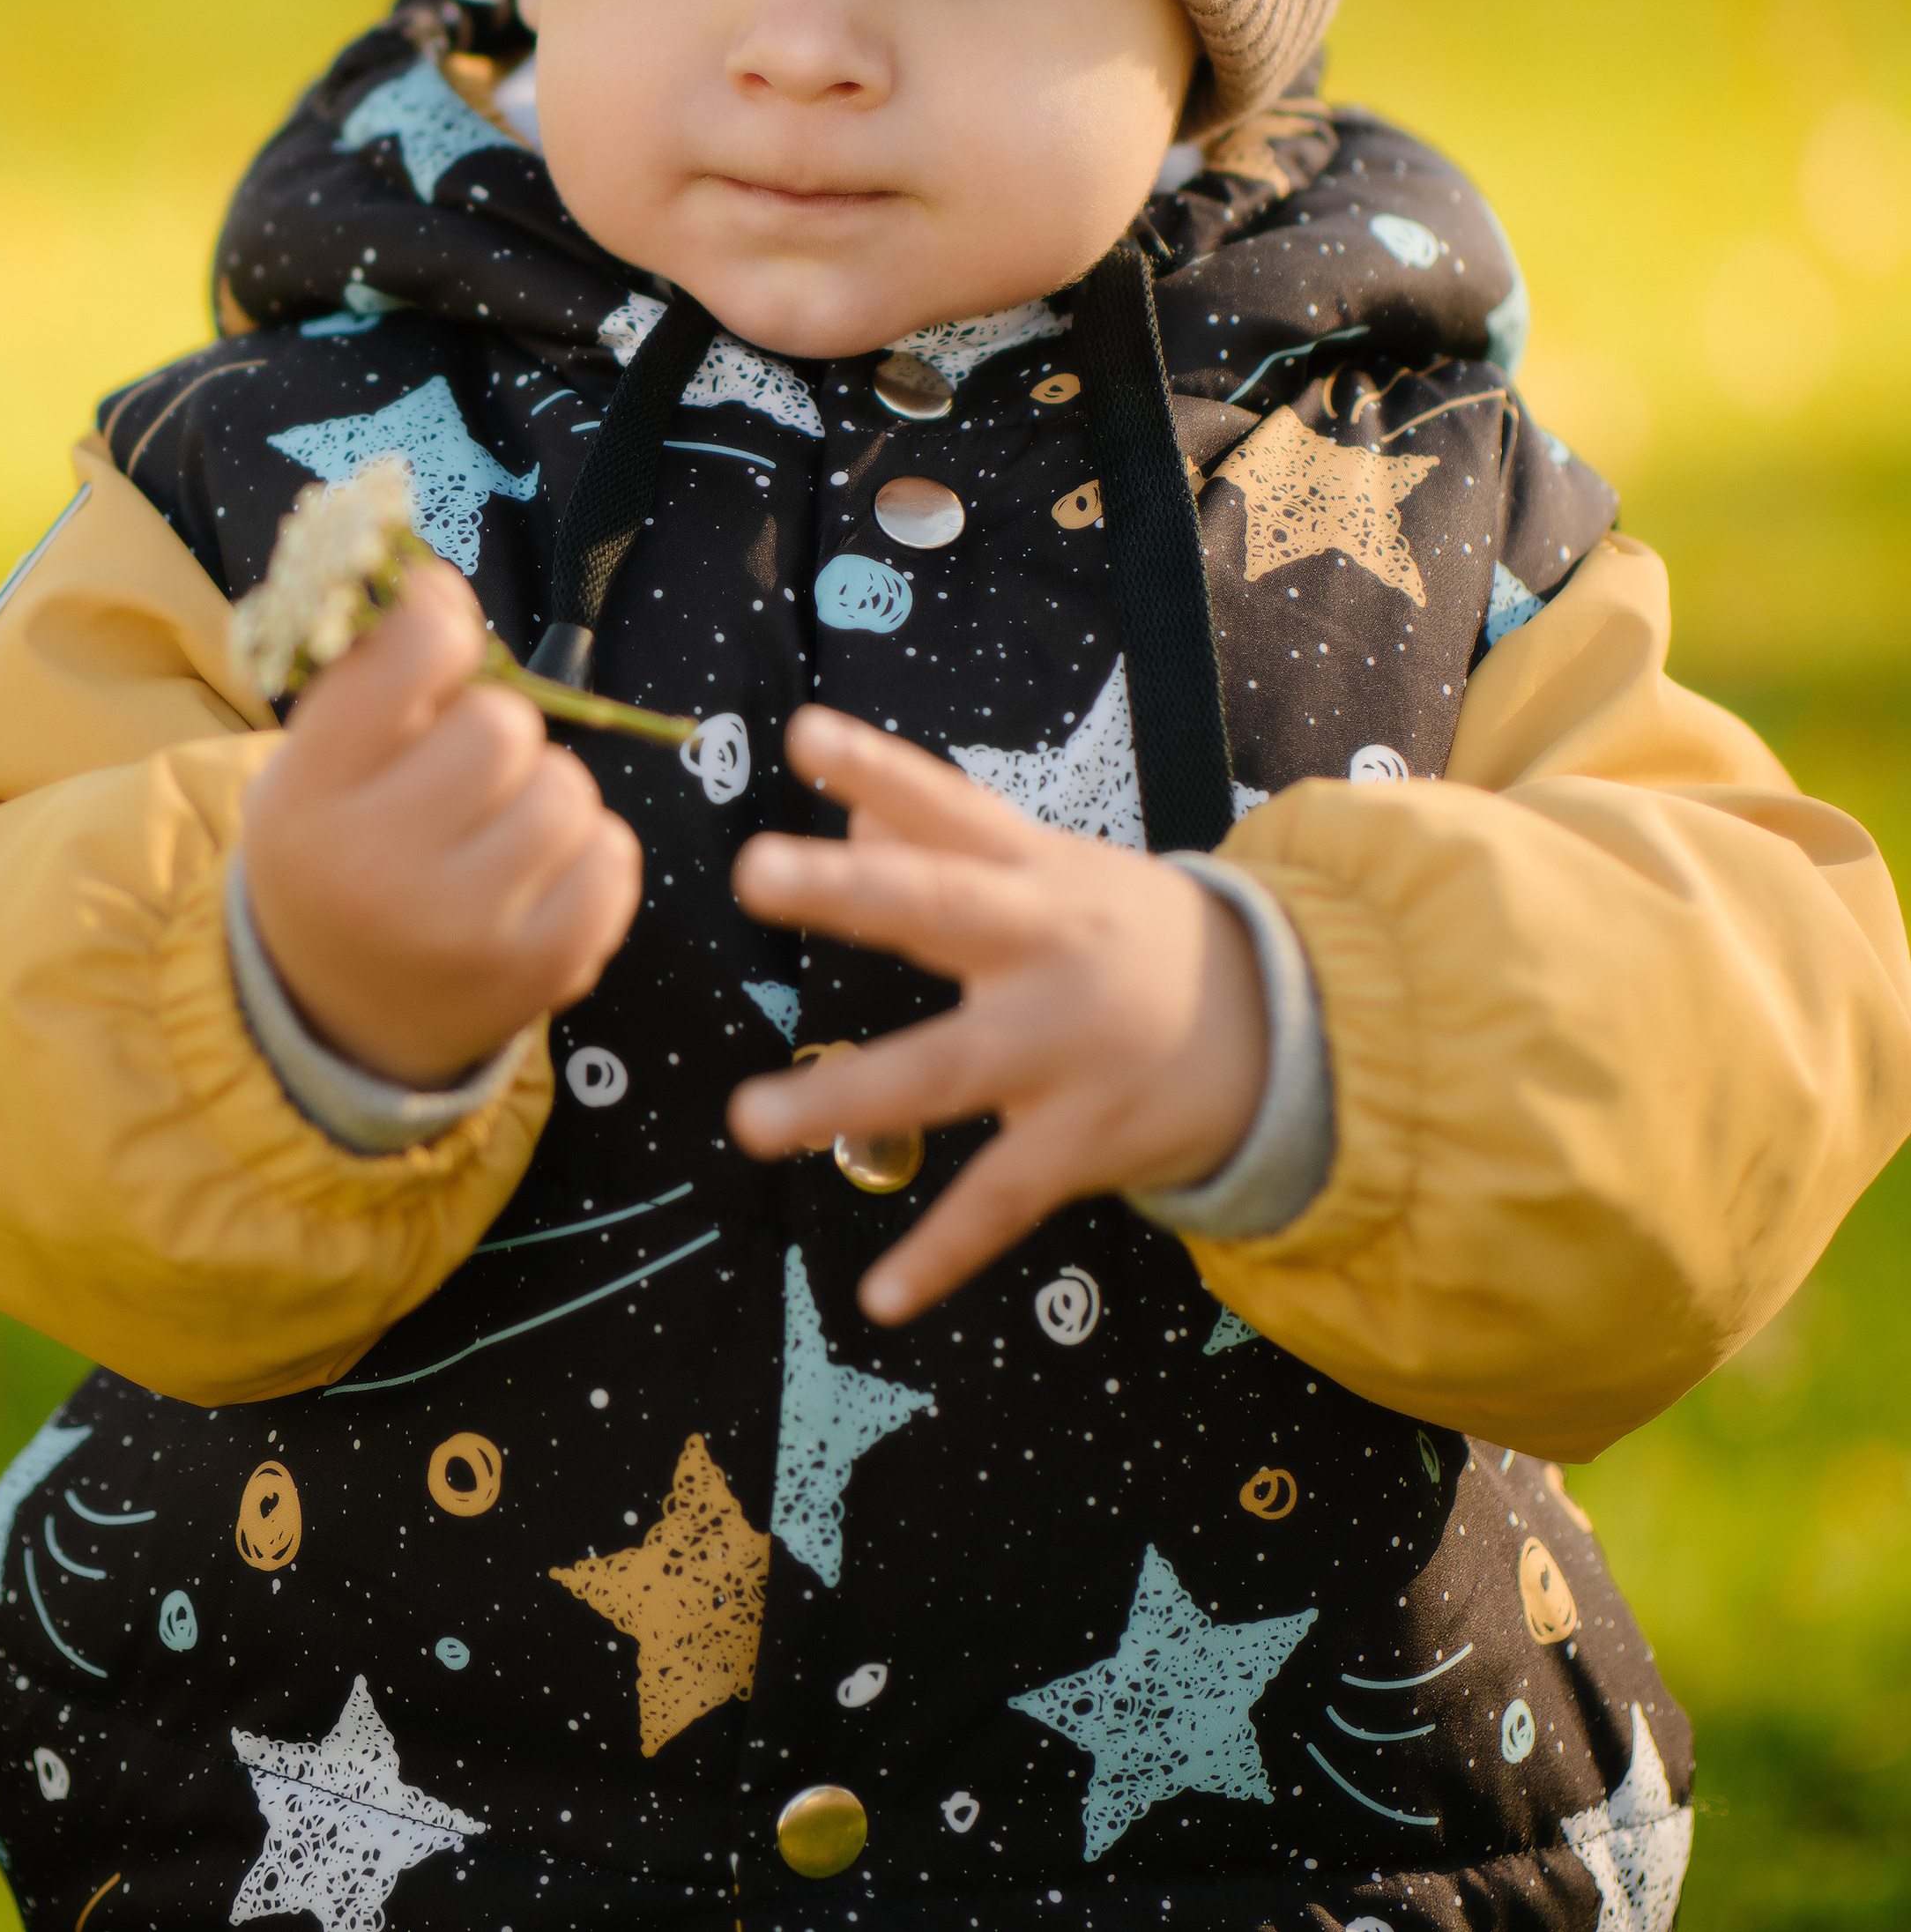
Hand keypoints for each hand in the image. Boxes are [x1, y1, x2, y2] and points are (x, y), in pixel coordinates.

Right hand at [239, 563, 641, 1088]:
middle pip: (504, 726)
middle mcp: (376, 867)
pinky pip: (613, 857)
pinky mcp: (540, 971)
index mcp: (308, 795)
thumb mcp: (320, 760)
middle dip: (497, 732)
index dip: (440, 631)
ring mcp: (462, 929)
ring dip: (546, 793)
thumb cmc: (340, 850)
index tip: (439, 651)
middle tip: (466, 773)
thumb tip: (439, 583)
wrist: (340, 1017)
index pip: (414, 654)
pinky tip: (536, 878)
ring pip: (567, 789)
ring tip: (497, 832)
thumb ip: (375, 667)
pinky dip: (589, 854)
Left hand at [726, 704, 1266, 1322]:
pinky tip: (877, 1299)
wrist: (1282, 1025)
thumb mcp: (1053, 872)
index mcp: (1035, 873)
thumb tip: (855, 803)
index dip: (877, 767)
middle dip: (850, 890)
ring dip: (844, 1095)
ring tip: (749, 1119)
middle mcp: (1045, 948)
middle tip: (753, 869)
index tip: (802, 733)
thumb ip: (948, 838)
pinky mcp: (1081, 1140)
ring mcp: (1064, 1048)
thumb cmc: (1128, 937)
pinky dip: (941, 1254)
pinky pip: (1000, 1202)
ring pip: (943, 1070)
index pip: (948, 806)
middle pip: (941, 907)